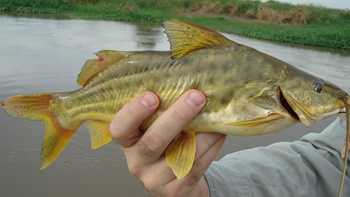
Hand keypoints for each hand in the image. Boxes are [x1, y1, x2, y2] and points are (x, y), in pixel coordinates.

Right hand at [109, 89, 226, 196]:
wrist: (174, 183)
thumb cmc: (165, 147)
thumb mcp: (154, 130)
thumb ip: (161, 112)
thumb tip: (187, 82)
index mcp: (128, 142)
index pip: (120, 128)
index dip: (133, 112)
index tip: (151, 96)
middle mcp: (137, 162)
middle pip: (154, 140)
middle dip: (177, 116)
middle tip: (196, 97)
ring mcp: (155, 179)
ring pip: (180, 155)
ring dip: (202, 133)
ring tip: (215, 114)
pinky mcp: (176, 190)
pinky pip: (196, 166)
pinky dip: (210, 147)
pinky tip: (218, 133)